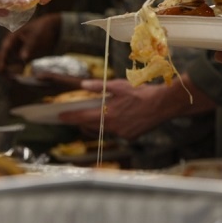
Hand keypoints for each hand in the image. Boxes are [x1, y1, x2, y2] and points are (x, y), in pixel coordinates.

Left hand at [58, 75, 213, 139]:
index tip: (59, 116)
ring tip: (98, 113)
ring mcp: (122, 134)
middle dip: (82, 121)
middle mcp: (112, 127)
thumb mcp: (118, 86)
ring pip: (103, 130)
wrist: (162, 105)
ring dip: (98, 123)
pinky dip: (113, 125)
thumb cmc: (141, 92)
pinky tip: (118, 117)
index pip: (81, 118)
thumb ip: (99, 87)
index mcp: (107, 115)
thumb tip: (84, 85)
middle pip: (90, 127)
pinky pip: (116, 132)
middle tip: (78, 113)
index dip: (69, 117)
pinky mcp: (130, 137)